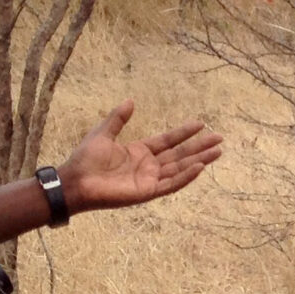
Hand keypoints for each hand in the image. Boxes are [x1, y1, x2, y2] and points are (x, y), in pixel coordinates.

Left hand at [59, 103, 222, 213]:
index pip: (168, 141)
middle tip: (219, 138)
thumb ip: (118, 118)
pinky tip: (199, 167)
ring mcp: (149, 180)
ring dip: (199, 160)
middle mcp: (148, 166)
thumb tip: (131, 101)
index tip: (201, 123)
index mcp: (139, 152)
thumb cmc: (85, 159)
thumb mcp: (103, 133)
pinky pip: (171, 184)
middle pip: (180, 155)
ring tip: (217, 151)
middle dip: (200, 146)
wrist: (75, 180)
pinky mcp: (147, 192)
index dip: (184, 133)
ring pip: (180, 169)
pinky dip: (186, 177)